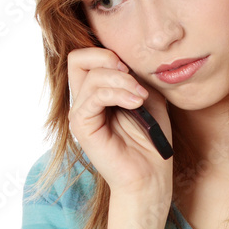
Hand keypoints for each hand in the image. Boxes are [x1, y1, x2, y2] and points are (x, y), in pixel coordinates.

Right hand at [67, 46, 172, 198]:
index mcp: (95, 93)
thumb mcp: (147, 96)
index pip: (84, 57)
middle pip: (78, 59)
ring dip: (122, 80)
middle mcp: (83, 102)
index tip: (132, 68)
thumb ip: (133, 76)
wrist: (150, 174)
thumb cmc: (151, 139)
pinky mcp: (82, 127)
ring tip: (141, 97)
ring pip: (90, 76)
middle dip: (109, 59)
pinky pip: (93, 96)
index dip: (106, 53)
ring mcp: (80, 114)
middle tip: (134, 79)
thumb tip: (123, 59)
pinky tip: (136, 103)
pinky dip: (118, 93)